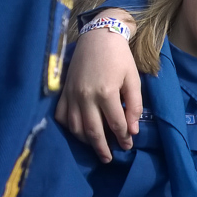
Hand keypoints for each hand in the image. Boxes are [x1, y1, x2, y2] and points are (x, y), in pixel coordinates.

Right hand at [55, 10, 141, 162]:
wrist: (98, 37)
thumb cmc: (120, 57)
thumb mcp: (133, 79)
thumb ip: (134, 105)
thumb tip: (133, 130)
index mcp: (106, 93)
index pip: (116, 124)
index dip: (123, 138)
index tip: (128, 146)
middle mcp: (86, 97)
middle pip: (93, 132)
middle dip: (102, 148)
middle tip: (109, 159)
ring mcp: (71, 96)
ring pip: (75, 127)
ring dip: (86, 141)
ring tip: (96, 148)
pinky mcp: (63, 92)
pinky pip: (62, 116)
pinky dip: (69, 128)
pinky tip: (79, 132)